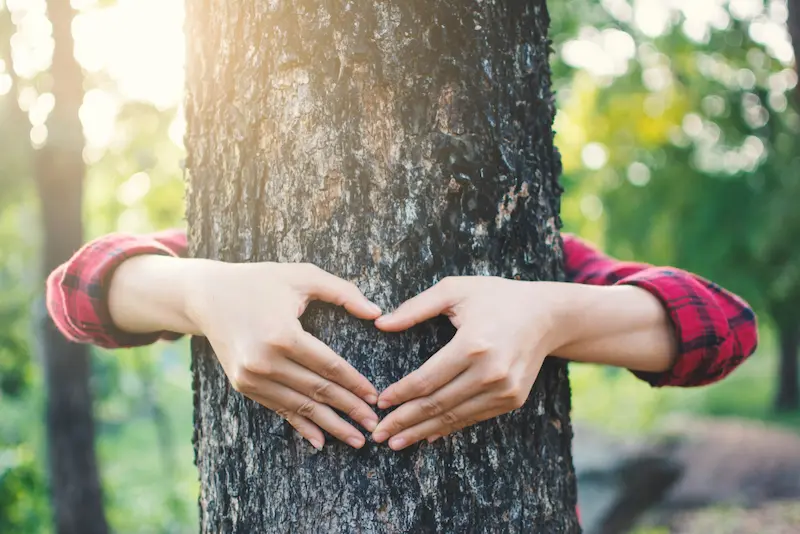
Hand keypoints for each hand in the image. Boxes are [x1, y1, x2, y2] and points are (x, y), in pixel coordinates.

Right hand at [185, 260, 381, 449]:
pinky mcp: (243, 385)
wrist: (207, 296)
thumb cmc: (260, 281)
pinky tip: (321, 442)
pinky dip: (301, 426)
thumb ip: (343, 292)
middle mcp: (265, 361)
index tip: (375, 397)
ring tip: (356, 439)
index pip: (329, 366)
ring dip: (330, 425)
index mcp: (283, 334)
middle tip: (374, 426)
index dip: (355, 384)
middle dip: (349, 410)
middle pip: (317, 391)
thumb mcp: (302, 276)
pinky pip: (279, 409)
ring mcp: (251, 376)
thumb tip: (377, 312)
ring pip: (300, 406)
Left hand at [371, 277, 568, 449]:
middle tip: (378, 434)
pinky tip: (428, 434)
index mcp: (472, 344)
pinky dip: (449, 428)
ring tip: (396, 441)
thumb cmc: (496, 296)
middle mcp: (490, 372)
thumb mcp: (455, 290)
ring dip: (422, 431)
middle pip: (437, 404)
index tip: (379, 403)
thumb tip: (381, 324)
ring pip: (454, 417)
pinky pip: (474, 418)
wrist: (547, 315)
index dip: (400, 394)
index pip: (427, 379)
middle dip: (404, 421)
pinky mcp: (513, 400)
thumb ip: (416, 307)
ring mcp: (504, 390)